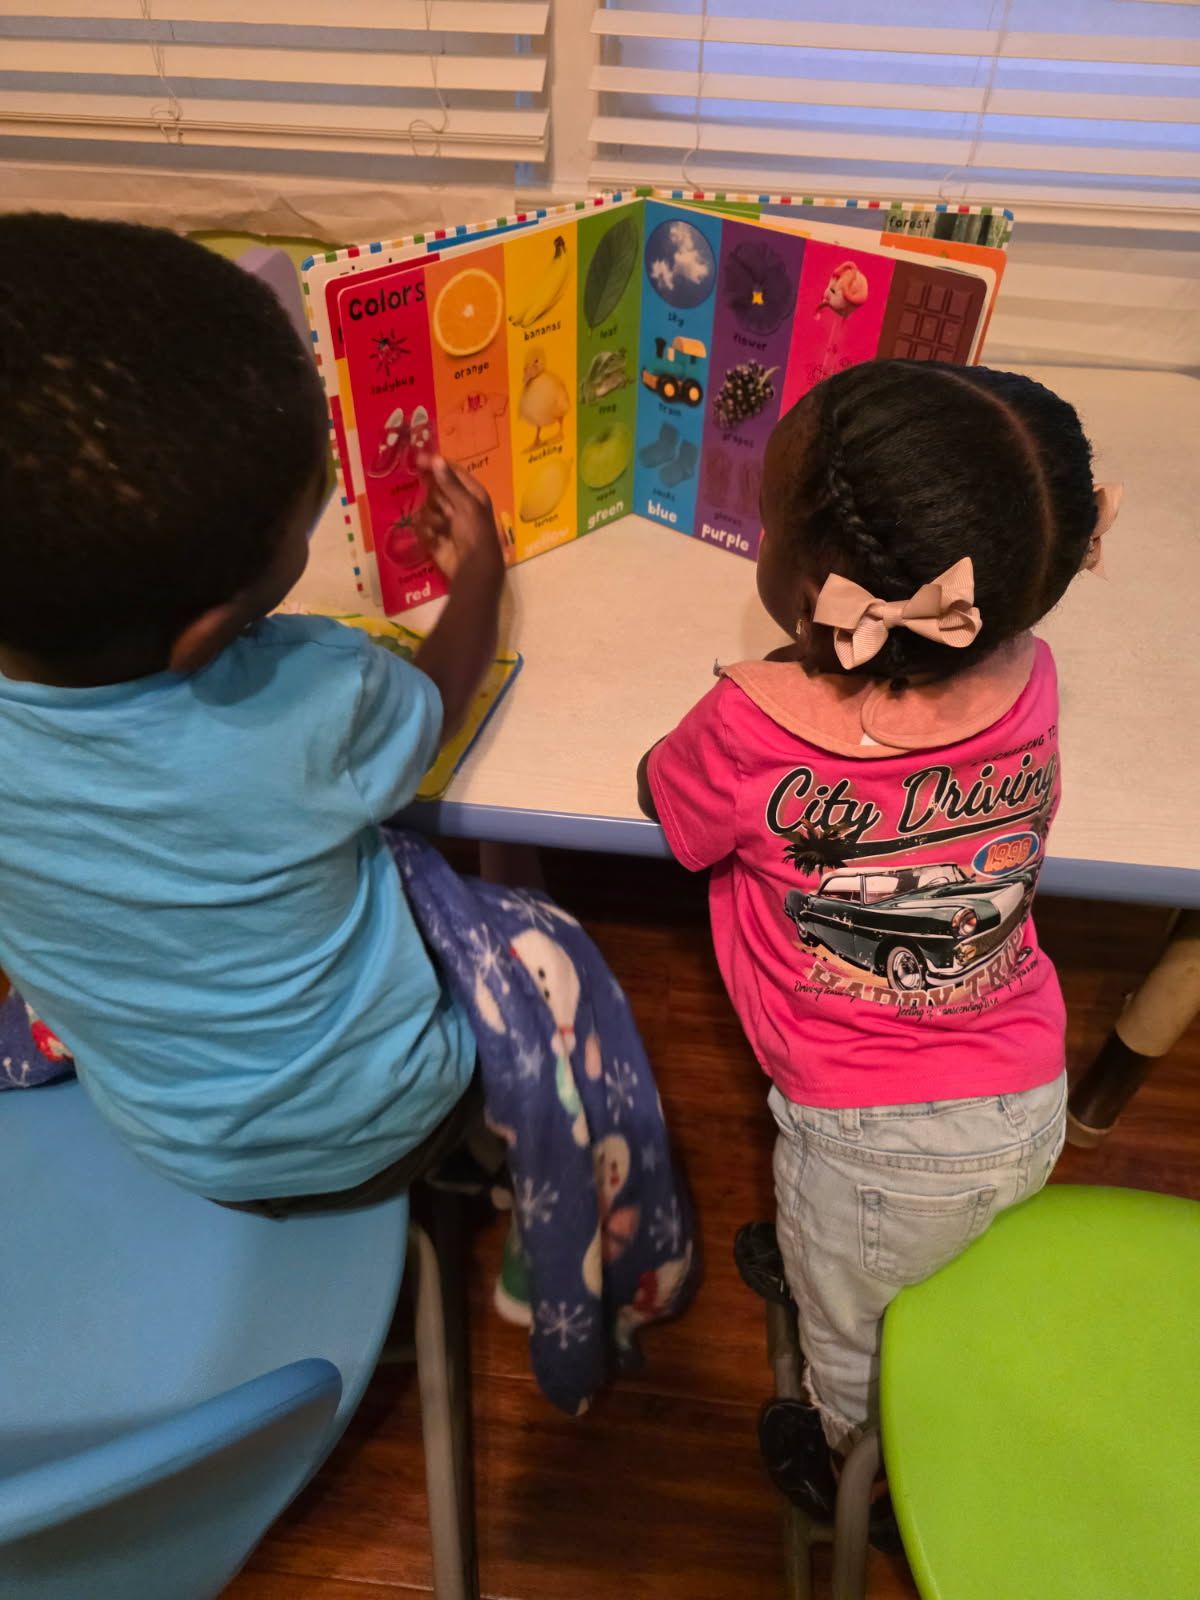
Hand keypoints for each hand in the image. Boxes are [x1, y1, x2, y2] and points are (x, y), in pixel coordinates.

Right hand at [413, 454, 504, 588]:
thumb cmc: (475, 532)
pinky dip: (426, 533)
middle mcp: (458, 505)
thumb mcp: (465, 504)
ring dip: (431, 518)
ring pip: (426, 509)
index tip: (418, 459)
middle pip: (436, 491)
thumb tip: (436, 459)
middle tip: (432, 499)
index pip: (451, 473)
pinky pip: (421, 527)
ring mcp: (445, 522)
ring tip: (441, 528)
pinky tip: (435, 539)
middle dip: (431, 496)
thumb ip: (449, 483)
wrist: (472, 568)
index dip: (436, 465)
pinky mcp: (434, 537)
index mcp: (472, 494)